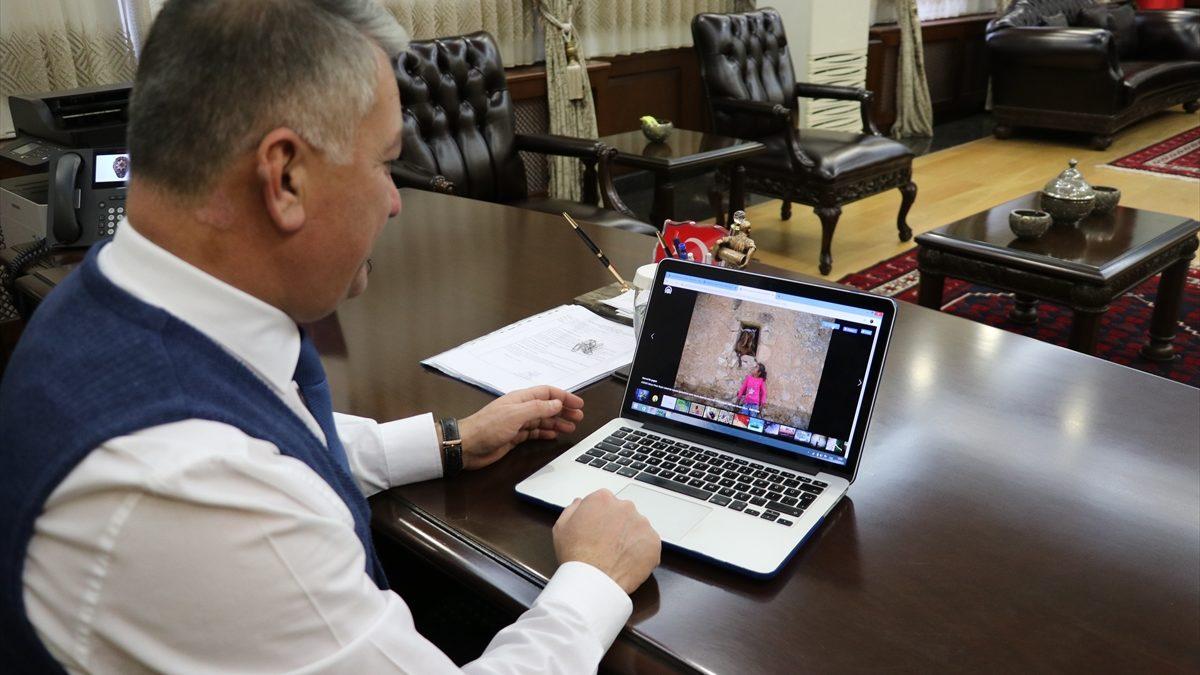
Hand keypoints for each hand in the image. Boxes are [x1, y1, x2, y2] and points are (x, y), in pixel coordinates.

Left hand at [457, 386, 584, 469]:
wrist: (468, 446)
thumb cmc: (488, 427)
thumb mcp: (516, 415)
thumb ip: (538, 408)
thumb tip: (557, 403)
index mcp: (521, 399)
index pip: (547, 393)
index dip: (564, 397)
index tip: (579, 404)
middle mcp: (520, 409)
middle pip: (547, 406)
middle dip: (563, 410)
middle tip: (579, 418)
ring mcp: (517, 423)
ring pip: (542, 420)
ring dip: (557, 422)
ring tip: (571, 427)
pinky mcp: (514, 437)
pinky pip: (534, 433)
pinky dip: (545, 433)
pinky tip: (554, 435)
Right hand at [553, 489, 660, 593]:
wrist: (593, 581)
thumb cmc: (576, 556)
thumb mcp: (561, 527)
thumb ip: (573, 509)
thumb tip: (580, 503)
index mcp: (603, 499)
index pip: (606, 502)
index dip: (601, 517)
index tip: (598, 530)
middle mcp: (625, 507)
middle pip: (623, 513)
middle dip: (617, 525)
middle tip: (607, 544)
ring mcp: (642, 524)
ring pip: (637, 528)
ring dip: (630, 538)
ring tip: (617, 555)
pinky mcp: (654, 542)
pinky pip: (649, 544)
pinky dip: (641, 552)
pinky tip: (627, 561)